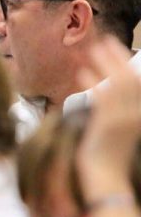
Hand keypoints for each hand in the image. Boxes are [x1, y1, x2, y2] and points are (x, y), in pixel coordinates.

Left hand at [76, 37, 140, 198]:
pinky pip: (102, 98)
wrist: (106, 175)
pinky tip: (82, 73)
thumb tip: (106, 86)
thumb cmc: (109, 152)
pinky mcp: (109, 124)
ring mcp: (125, 119)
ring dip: (104, 64)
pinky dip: (93, 84)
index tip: (115, 49)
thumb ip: (116, 106)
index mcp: (140, 113)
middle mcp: (137, 113)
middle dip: (117, 57)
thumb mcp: (119, 126)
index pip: (138, 83)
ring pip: (116, 84)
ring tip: (92, 50)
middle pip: (130, 78)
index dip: (127, 64)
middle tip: (104, 41)